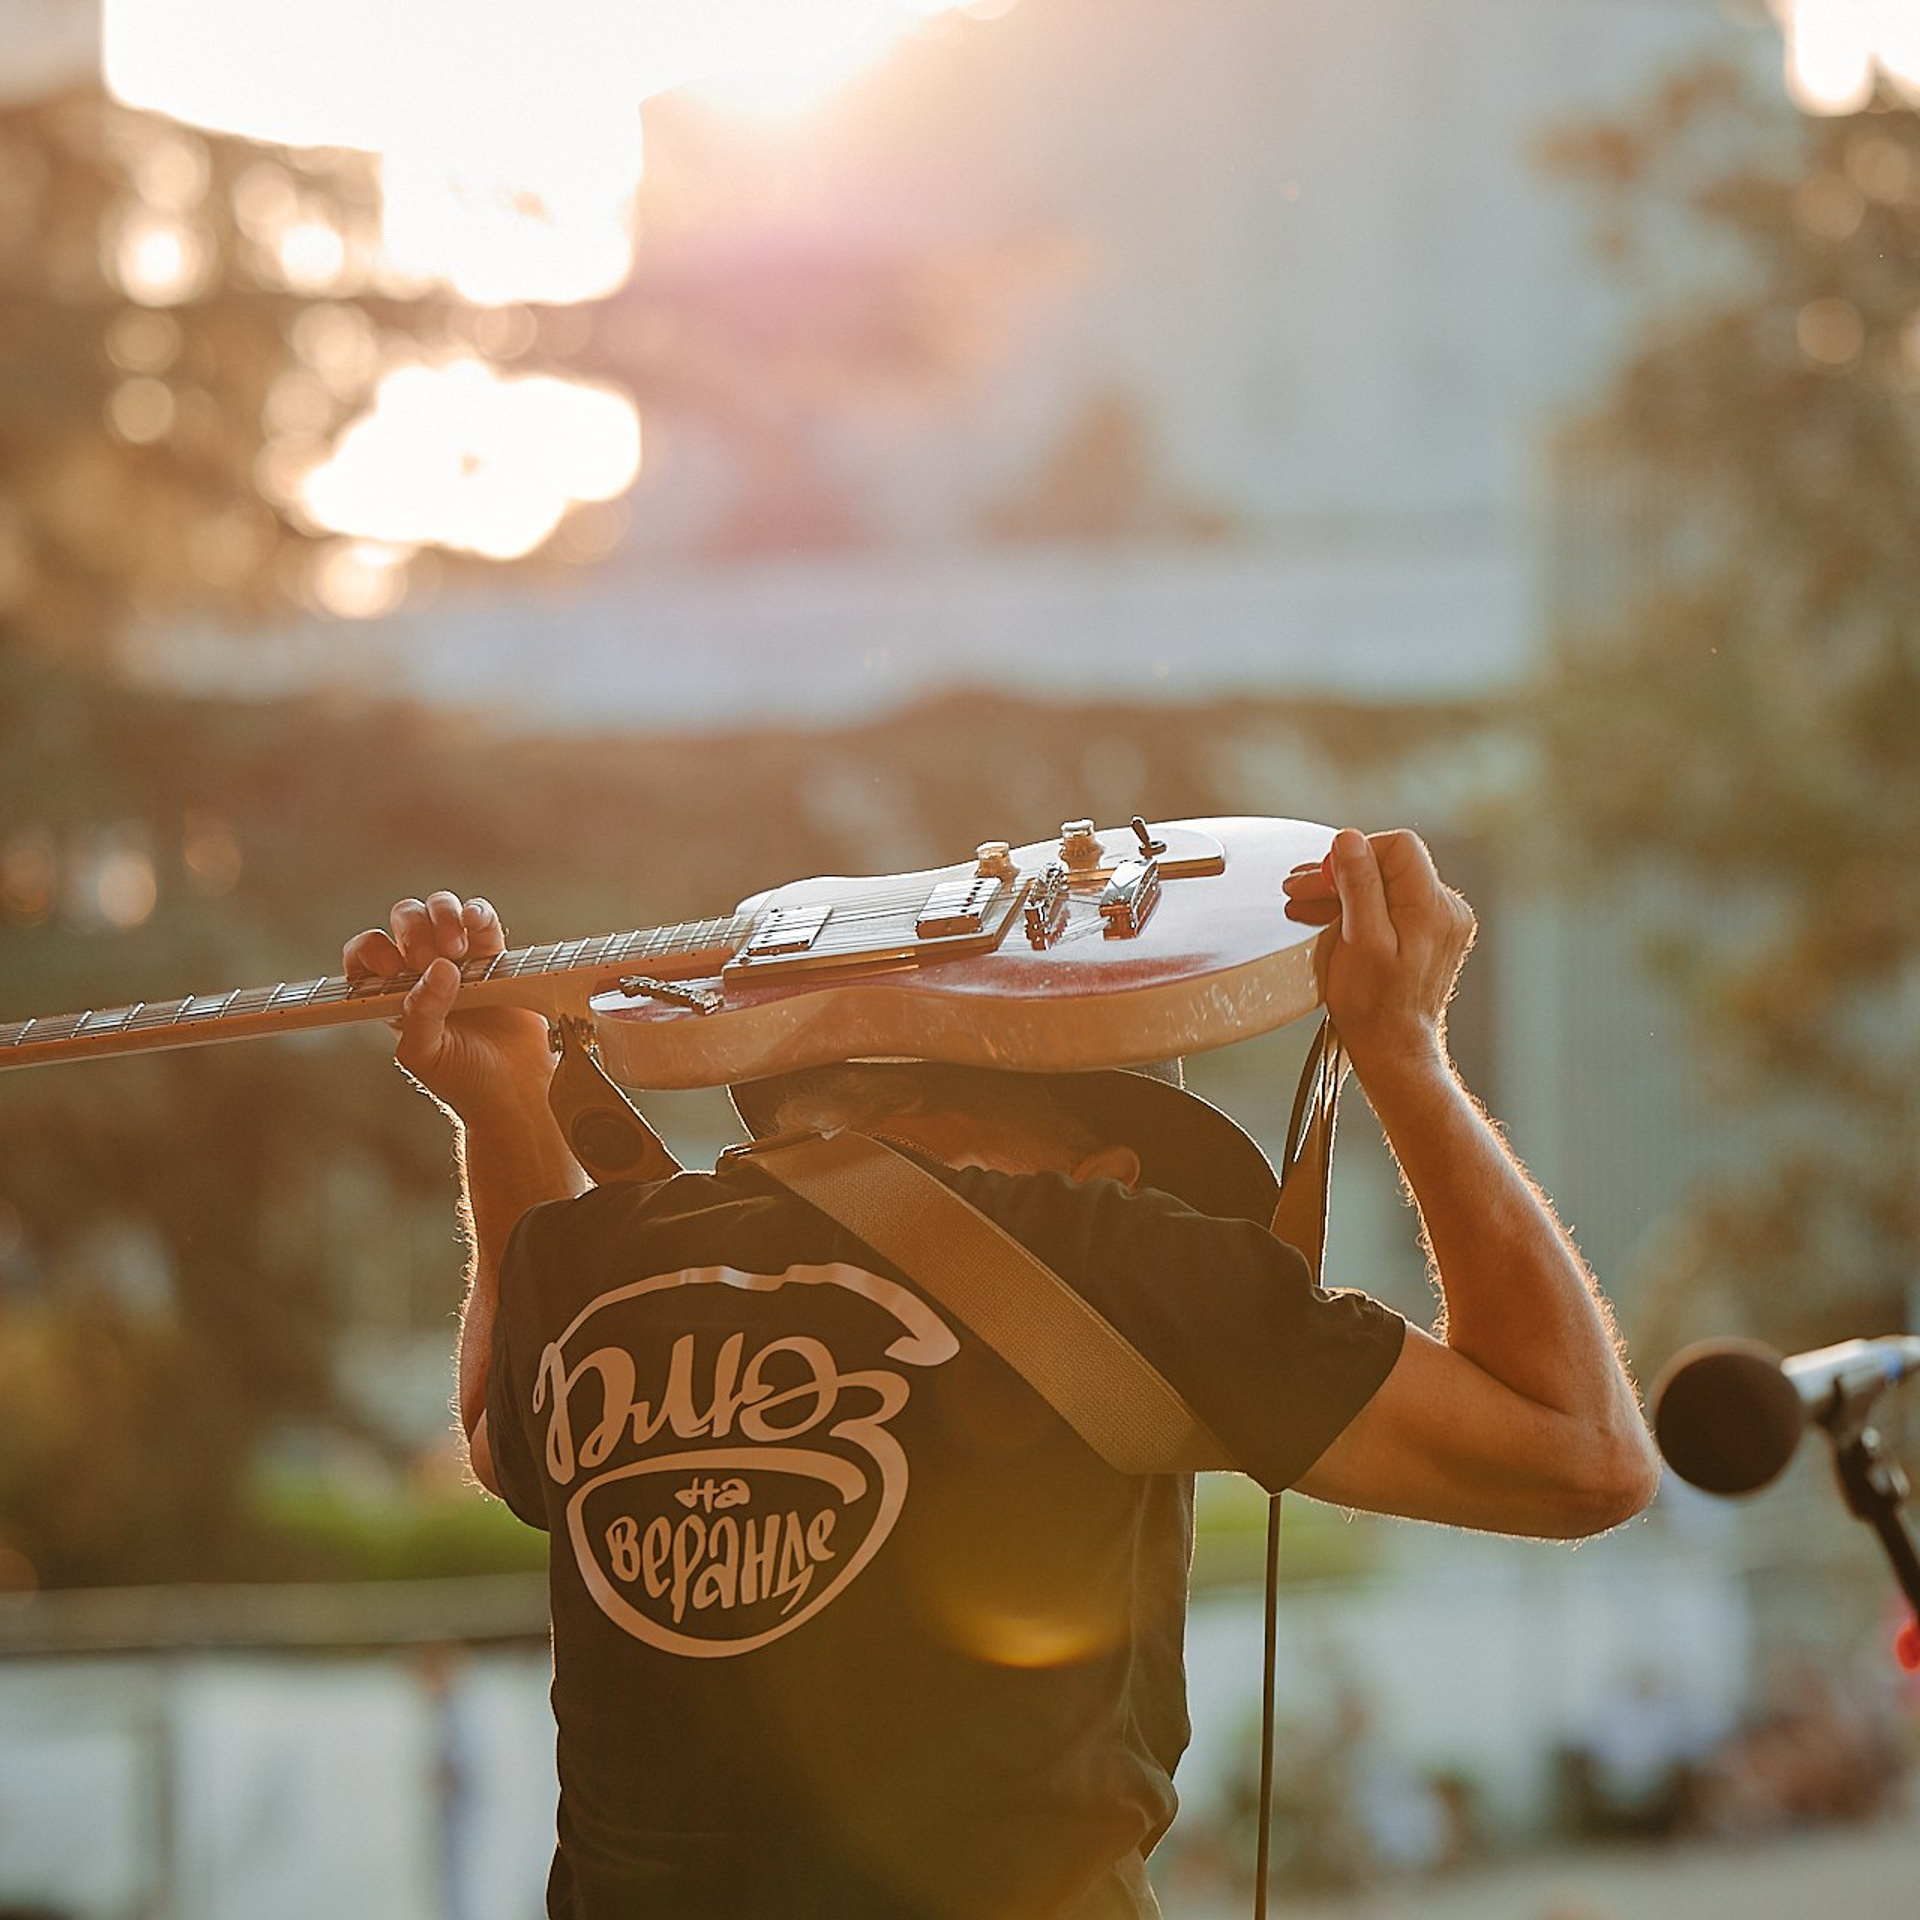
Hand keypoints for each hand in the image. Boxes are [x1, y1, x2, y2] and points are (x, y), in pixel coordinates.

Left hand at [343, 892, 554, 1124]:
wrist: (515, 1090)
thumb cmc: (463, 1079)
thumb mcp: (426, 1054)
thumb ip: (422, 1013)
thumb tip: (442, 969)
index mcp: (393, 993)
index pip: (365, 952)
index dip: (373, 950)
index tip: (393, 967)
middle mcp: (422, 970)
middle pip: (404, 919)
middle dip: (414, 930)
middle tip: (430, 959)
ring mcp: (460, 959)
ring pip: (440, 909)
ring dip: (444, 917)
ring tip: (458, 949)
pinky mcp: (495, 955)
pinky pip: (483, 919)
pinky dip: (478, 912)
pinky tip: (477, 923)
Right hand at [1281, 829, 1475, 1069]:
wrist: (1393, 1049)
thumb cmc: (1374, 1007)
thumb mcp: (1360, 941)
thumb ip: (1358, 886)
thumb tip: (1349, 840)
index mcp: (1432, 906)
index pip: (1396, 846)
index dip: (1355, 854)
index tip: (1324, 879)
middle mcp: (1444, 909)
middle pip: (1390, 864)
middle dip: (1342, 873)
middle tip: (1301, 890)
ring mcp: (1439, 923)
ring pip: (1388, 884)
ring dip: (1345, 890)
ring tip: (1306, 906)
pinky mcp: (1428, 936)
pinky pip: (1392, 905)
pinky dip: (1360, 907)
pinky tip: (1331, 919)